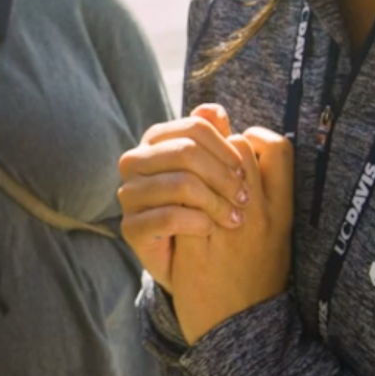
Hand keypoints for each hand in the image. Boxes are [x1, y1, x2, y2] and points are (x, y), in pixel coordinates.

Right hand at [117, 104, 250, 291]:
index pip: (194, 128)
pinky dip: (196, 222)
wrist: (195, 265)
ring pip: (179, 184)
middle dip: (222, 175)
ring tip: (234, 218)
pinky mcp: (130, 227)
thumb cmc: (207, 209)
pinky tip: (210, 229)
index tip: (244, 172)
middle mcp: (135, 162)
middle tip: (244, 198)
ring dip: (215, 202)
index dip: (224, 147)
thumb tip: (214, 109)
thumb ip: (215, 140)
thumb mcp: (216, 173)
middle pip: (185, 152)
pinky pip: (168, 216)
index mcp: (156, 141)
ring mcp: (129, 195)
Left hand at [169, 127, 294, 343]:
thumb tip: (250, 142)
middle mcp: (260, 217)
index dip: (256, 138)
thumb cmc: (257, 277)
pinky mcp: (198, 248)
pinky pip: (184, 203)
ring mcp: (229, 231)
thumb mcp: (276, 234)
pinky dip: (174, 196)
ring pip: (208, 171)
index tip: (241, 146)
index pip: (278, 149)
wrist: (239, 329)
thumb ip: (267, 192)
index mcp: (283, 213)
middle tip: (206, 159)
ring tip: (190, 177)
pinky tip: (171, 202)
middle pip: (239, 151)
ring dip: (194, 167)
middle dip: (219, 146)